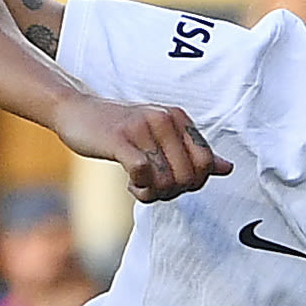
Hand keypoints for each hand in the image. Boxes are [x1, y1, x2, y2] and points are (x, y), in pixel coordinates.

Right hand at [50, 93, 229, 202]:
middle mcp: (164, 119)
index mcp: (178, 118)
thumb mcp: (161, 135)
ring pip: (166, 179)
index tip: (174, 183)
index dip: (193, 183)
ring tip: (140, 185)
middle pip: (188, 176)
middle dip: (173, 192)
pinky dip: (140, 188)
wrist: (77, 112)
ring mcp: (142, 128)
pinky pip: (142, 174)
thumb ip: (193, 151)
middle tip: (154, 187)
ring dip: (154, 193)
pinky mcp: (120, 140)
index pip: (205, 163)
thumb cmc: (122, 128)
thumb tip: (227, 168)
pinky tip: (131, 183)